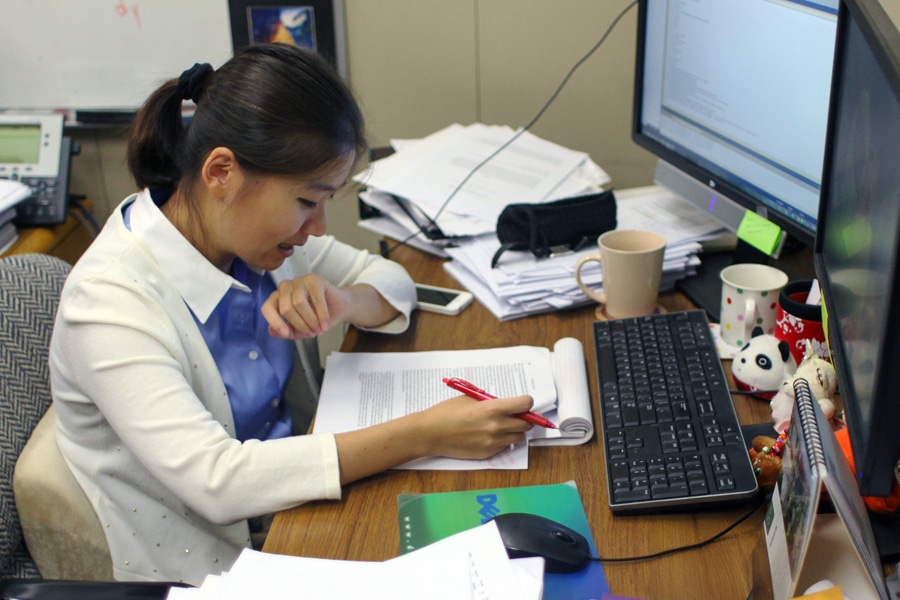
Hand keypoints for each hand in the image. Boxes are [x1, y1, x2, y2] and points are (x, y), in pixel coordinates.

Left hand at [261, 274, 349, 338]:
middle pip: (285, 308)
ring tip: (319, 329)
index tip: (286, 333)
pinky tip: (326, 324)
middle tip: (312, 333)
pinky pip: (316, 298)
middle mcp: (285, 287)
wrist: (338, 309)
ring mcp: (299, 281)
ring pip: (299, 303)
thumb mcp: (298, 330)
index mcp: (277, 298)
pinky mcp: (314, 279)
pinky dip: (322, 314)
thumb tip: (271, 330)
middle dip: (300, 325)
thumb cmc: (315, 318)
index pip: (267, 307)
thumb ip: (284, 332)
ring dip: (311, 320)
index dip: (275, 321)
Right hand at [416, 394, 534, 459]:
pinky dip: (502, 441)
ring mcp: (493, 442)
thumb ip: (491, 402)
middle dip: (524, 418)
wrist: (430, 433)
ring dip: (515, 431)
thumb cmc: (447, 412)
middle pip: (526, 424)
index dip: (526, 402)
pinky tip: (489, 435)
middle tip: (516, 414)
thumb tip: (508, 405)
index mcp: (492, 409)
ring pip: (519, 437)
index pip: (525, 404)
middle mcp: (496, 426)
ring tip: (502, 425)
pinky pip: (504, 446)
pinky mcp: (487, 454)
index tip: (523, 402)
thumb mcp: (471, 399)